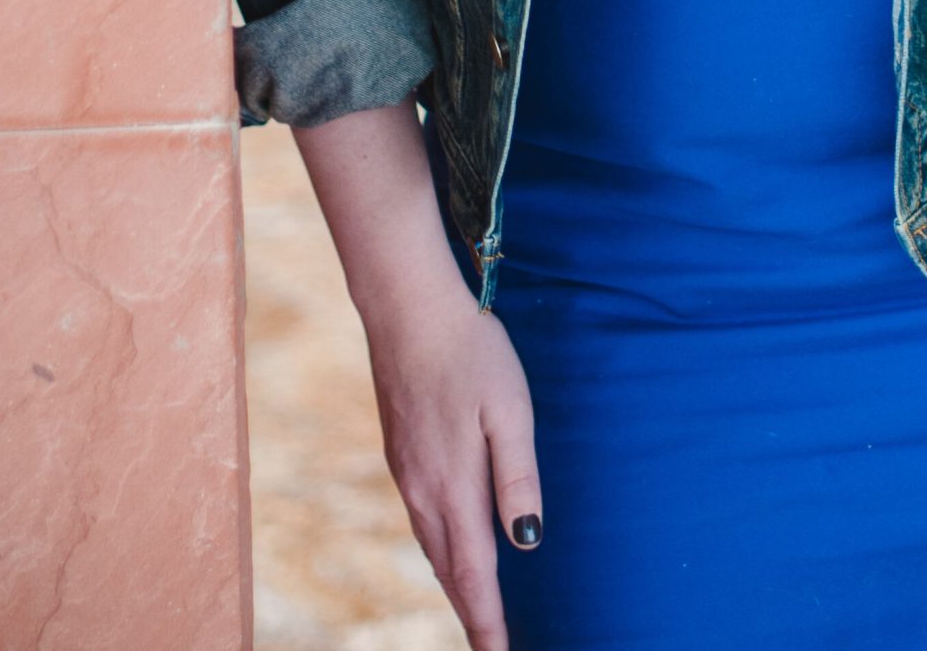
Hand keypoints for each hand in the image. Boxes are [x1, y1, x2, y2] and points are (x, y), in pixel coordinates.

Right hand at [361, 266, 541, 650]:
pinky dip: (439, 549)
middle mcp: (424, 490)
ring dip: (455, 584)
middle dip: (472, 613)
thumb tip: (526, 543)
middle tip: (491, 647)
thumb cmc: (469, 353)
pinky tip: (450, 546)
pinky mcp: (400, 453)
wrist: (407, 309)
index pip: (475, 574)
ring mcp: (407, 473)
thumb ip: (517, 479)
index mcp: (454, 486)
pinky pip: (422, 519)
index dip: (488, 621)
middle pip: (449, 571)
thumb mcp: (509, 411)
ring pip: (433, 546)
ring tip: (477, 611)